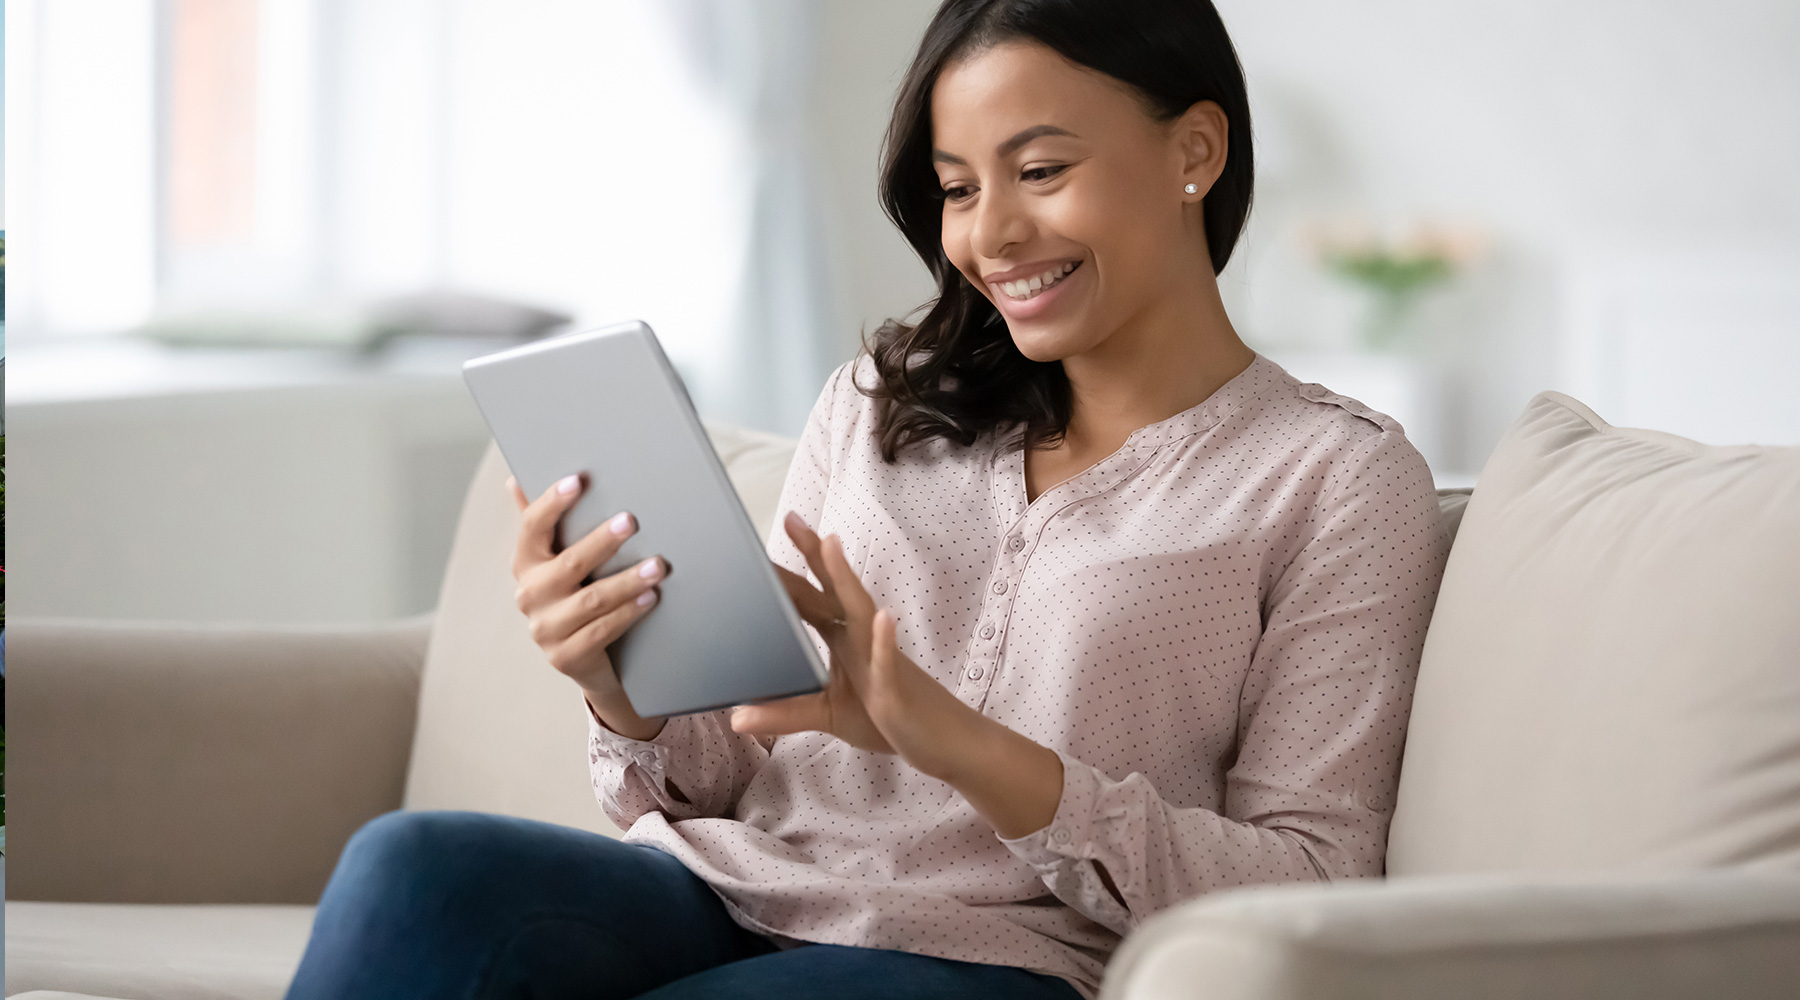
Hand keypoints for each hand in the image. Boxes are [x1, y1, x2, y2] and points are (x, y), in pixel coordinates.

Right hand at [507, 473, 666, 740]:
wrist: (582, 657)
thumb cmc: (574, 592)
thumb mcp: (557, 559)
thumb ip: (543, 522)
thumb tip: (515, 478)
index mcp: (525, 563)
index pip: (532, 527)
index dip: (552, 502)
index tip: (578, 480)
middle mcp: (529, 595)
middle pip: (569, 564)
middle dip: (602, 542)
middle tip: (631, 521)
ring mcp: (545, 629)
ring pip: (591, 601)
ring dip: (627, 582)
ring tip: (657, 566)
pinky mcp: (565, 657)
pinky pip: (602, 631)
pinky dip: (628, 613)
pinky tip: (651, 598)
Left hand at [736, 512, 1066, 837]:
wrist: (946, 741)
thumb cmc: (889, 719)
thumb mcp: (828, 717)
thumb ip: (785, 714)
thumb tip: (736, 719)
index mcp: (845, 641)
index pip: (812, 600)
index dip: (790, 572)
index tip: (766, 543)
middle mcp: (861, 640)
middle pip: (833, 592)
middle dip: (815, 556)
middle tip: (793, 520)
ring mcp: (880, 658)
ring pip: (861, 613)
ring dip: (845, 579)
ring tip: (831, 545)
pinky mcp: (896, 687)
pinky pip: (889, 662)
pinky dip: (884, 641)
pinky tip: (883, 620)